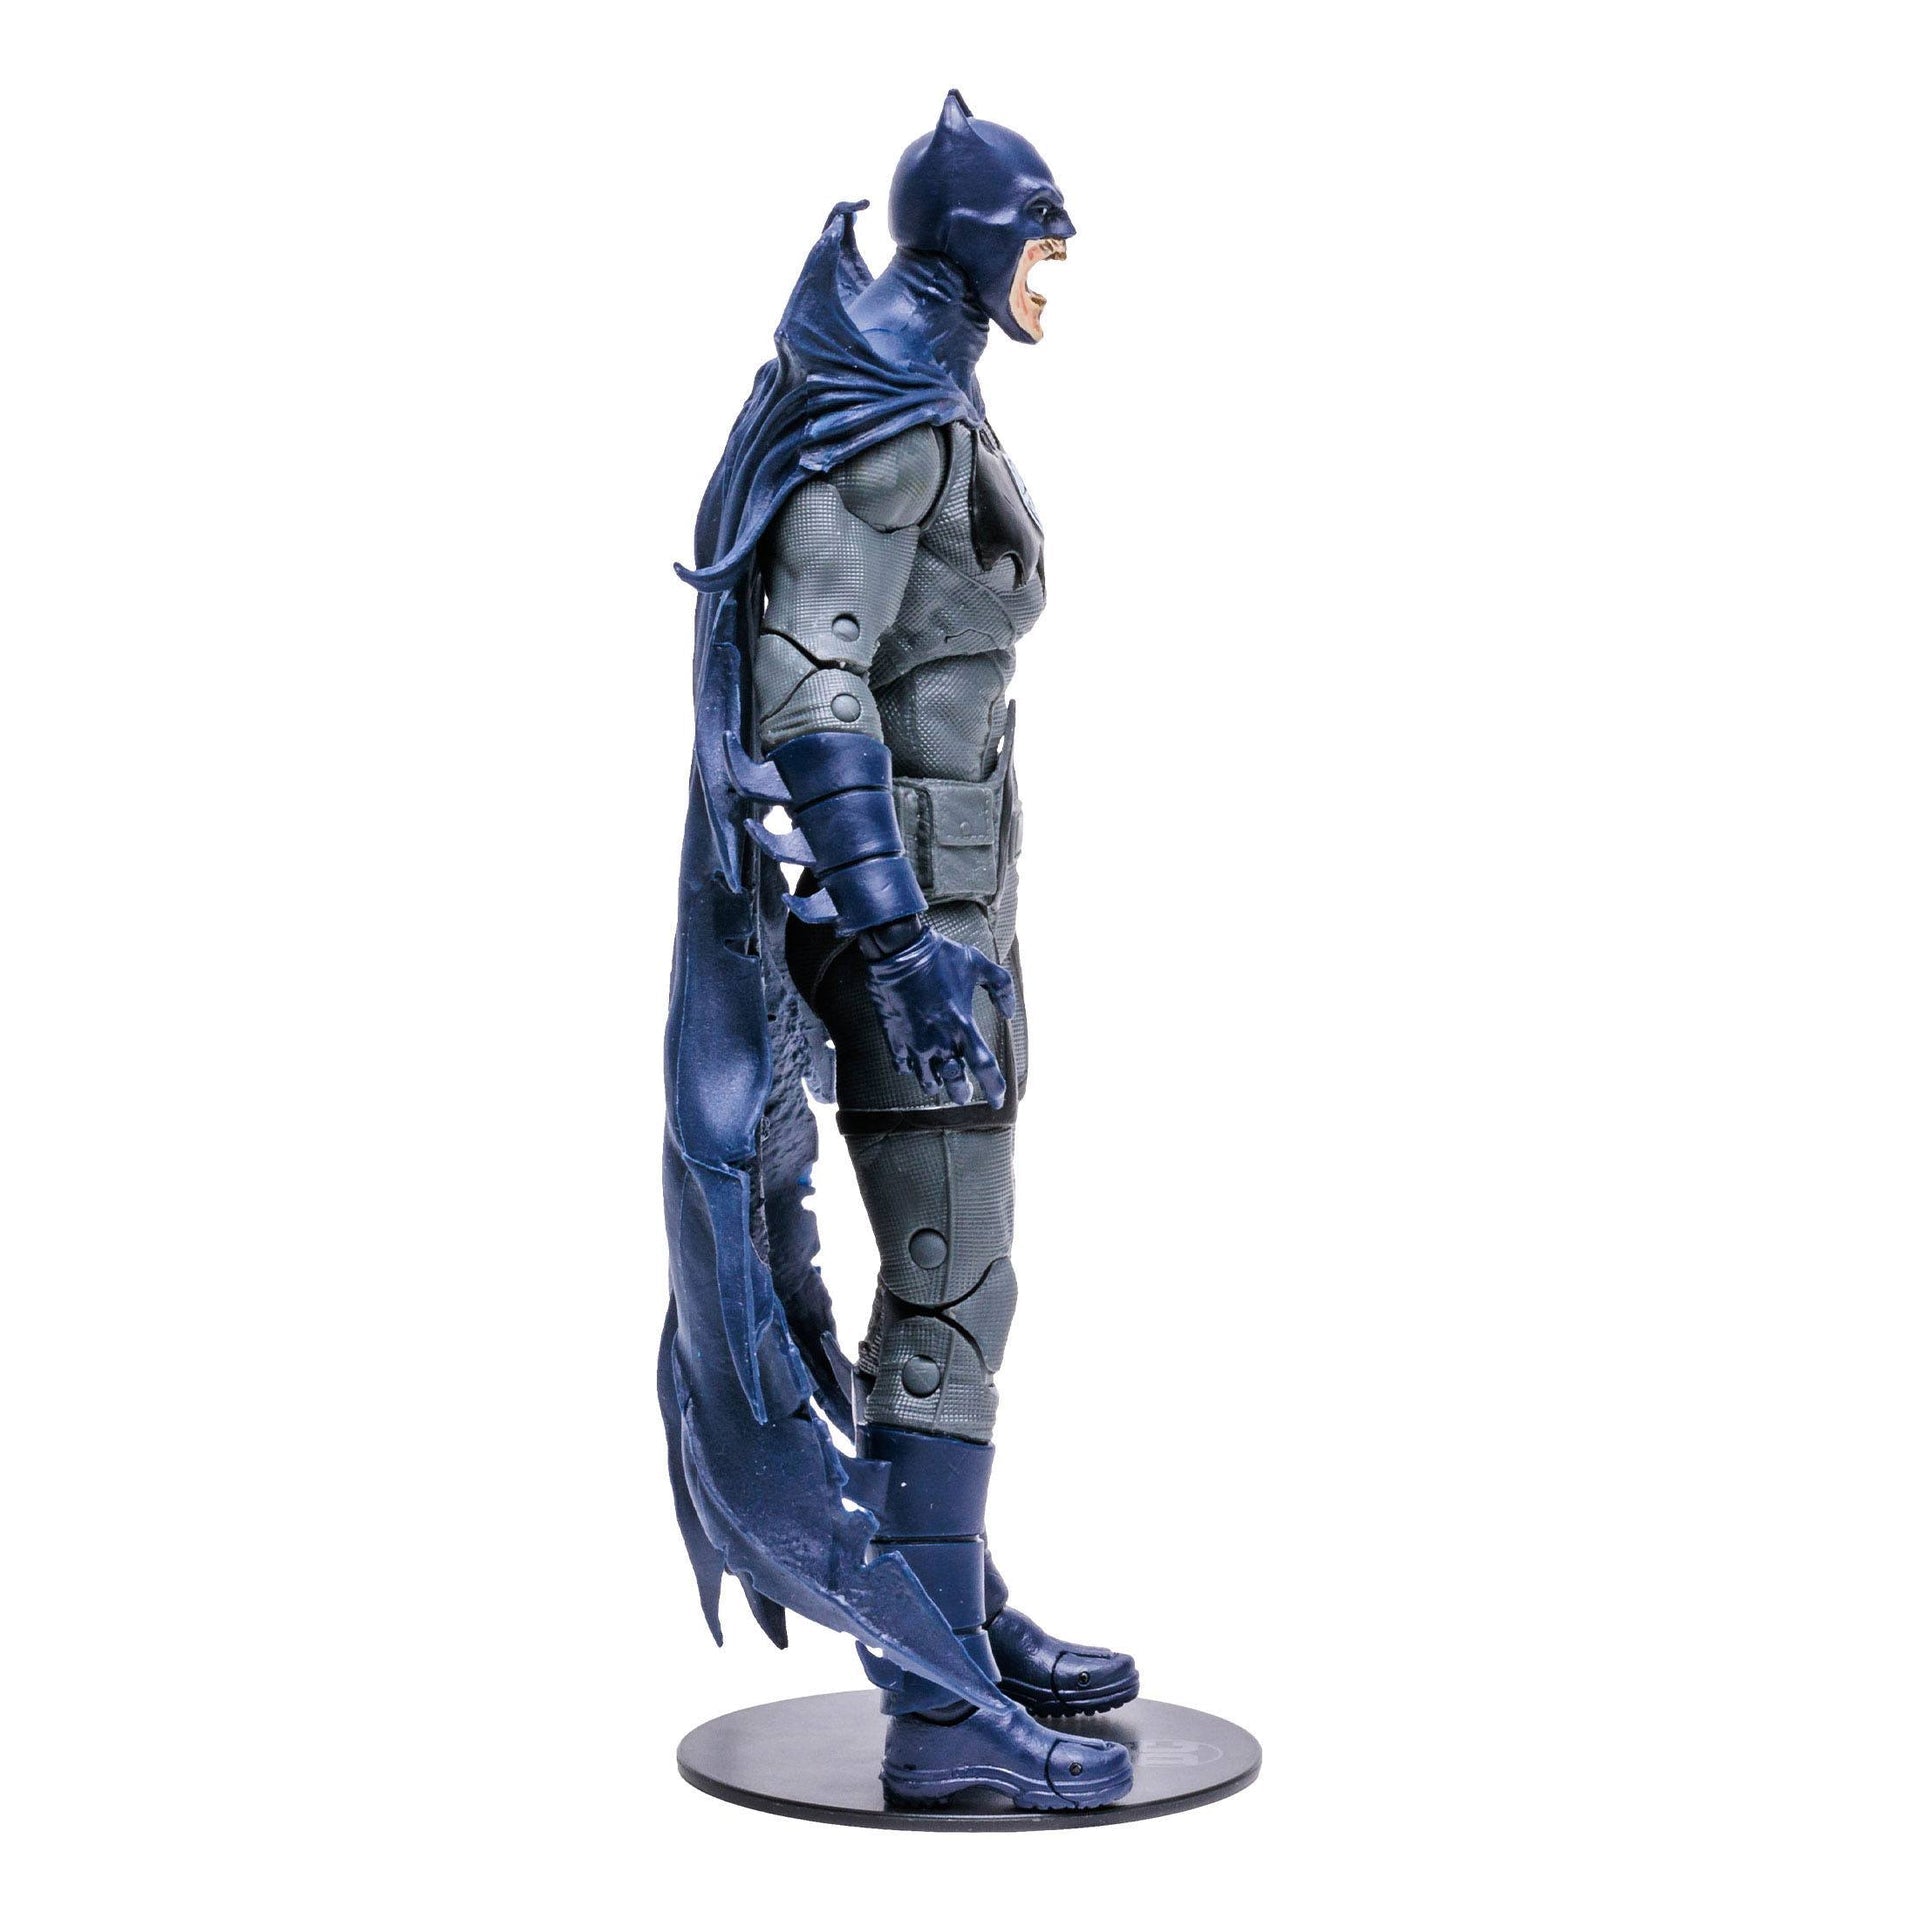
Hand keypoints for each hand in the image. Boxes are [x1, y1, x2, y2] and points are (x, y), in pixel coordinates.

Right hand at [862, 928, 1018, 1106]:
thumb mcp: (979, 963)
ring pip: (926, 1081)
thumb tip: (1008, 1013)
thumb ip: (1001, 987)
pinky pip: (901, 1066)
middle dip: (961, 1092)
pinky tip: (913, 1063)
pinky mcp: (893, 1038)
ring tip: (939, 1078)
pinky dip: (909, 1068)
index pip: (984, 1067)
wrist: (898, 948)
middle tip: (964, 1092)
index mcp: (962, 1024)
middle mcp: (939, 1040)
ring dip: (936, 1083)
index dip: (994, 1089)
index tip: (998, 1100)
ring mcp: (914, 1041)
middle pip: (954, 1083)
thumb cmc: (941, 954)